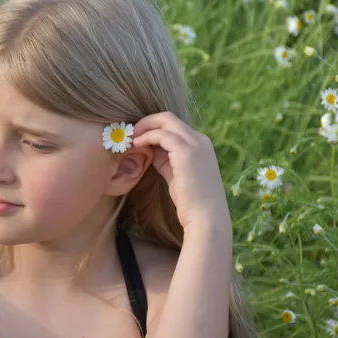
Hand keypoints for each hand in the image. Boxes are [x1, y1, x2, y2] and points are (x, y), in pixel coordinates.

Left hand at [132, 111, 230, 233]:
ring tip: (130, 138)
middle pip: (169, 118)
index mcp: (201, 145)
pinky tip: (137, 145)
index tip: (136, 136)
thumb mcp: (176, 175)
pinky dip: (146, 136)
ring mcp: (196, 144)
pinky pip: (162, 134)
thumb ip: (165, 160)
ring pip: (165, 120)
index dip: (153, 128)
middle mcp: (201, 140)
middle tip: (130, 133)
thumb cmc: (191, 202)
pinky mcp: (187, 152)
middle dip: (146, 122)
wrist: (207, 219)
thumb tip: (149, 148)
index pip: (174, 126)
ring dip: (144, 126)